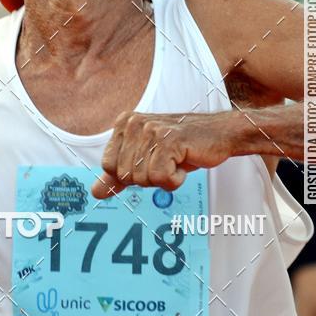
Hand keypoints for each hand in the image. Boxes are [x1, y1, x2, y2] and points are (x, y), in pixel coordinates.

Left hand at [91, 111, 234, 198]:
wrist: (219, 134)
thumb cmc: (182, 147)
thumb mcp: (146, 159)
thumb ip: (118, 175)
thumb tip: (95, 193)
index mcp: (124, 123)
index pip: (109, 166)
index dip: (131, 174)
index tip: (151, 161)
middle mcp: (133, 123)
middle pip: (125, 175)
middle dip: (148, 177)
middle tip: (167, 161)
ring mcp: (151, 130)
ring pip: (143, 179)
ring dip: (164, 178)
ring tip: (176, 160)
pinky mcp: (169, 140)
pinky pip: (161, 178)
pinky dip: (175, 179)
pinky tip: (184, 162)